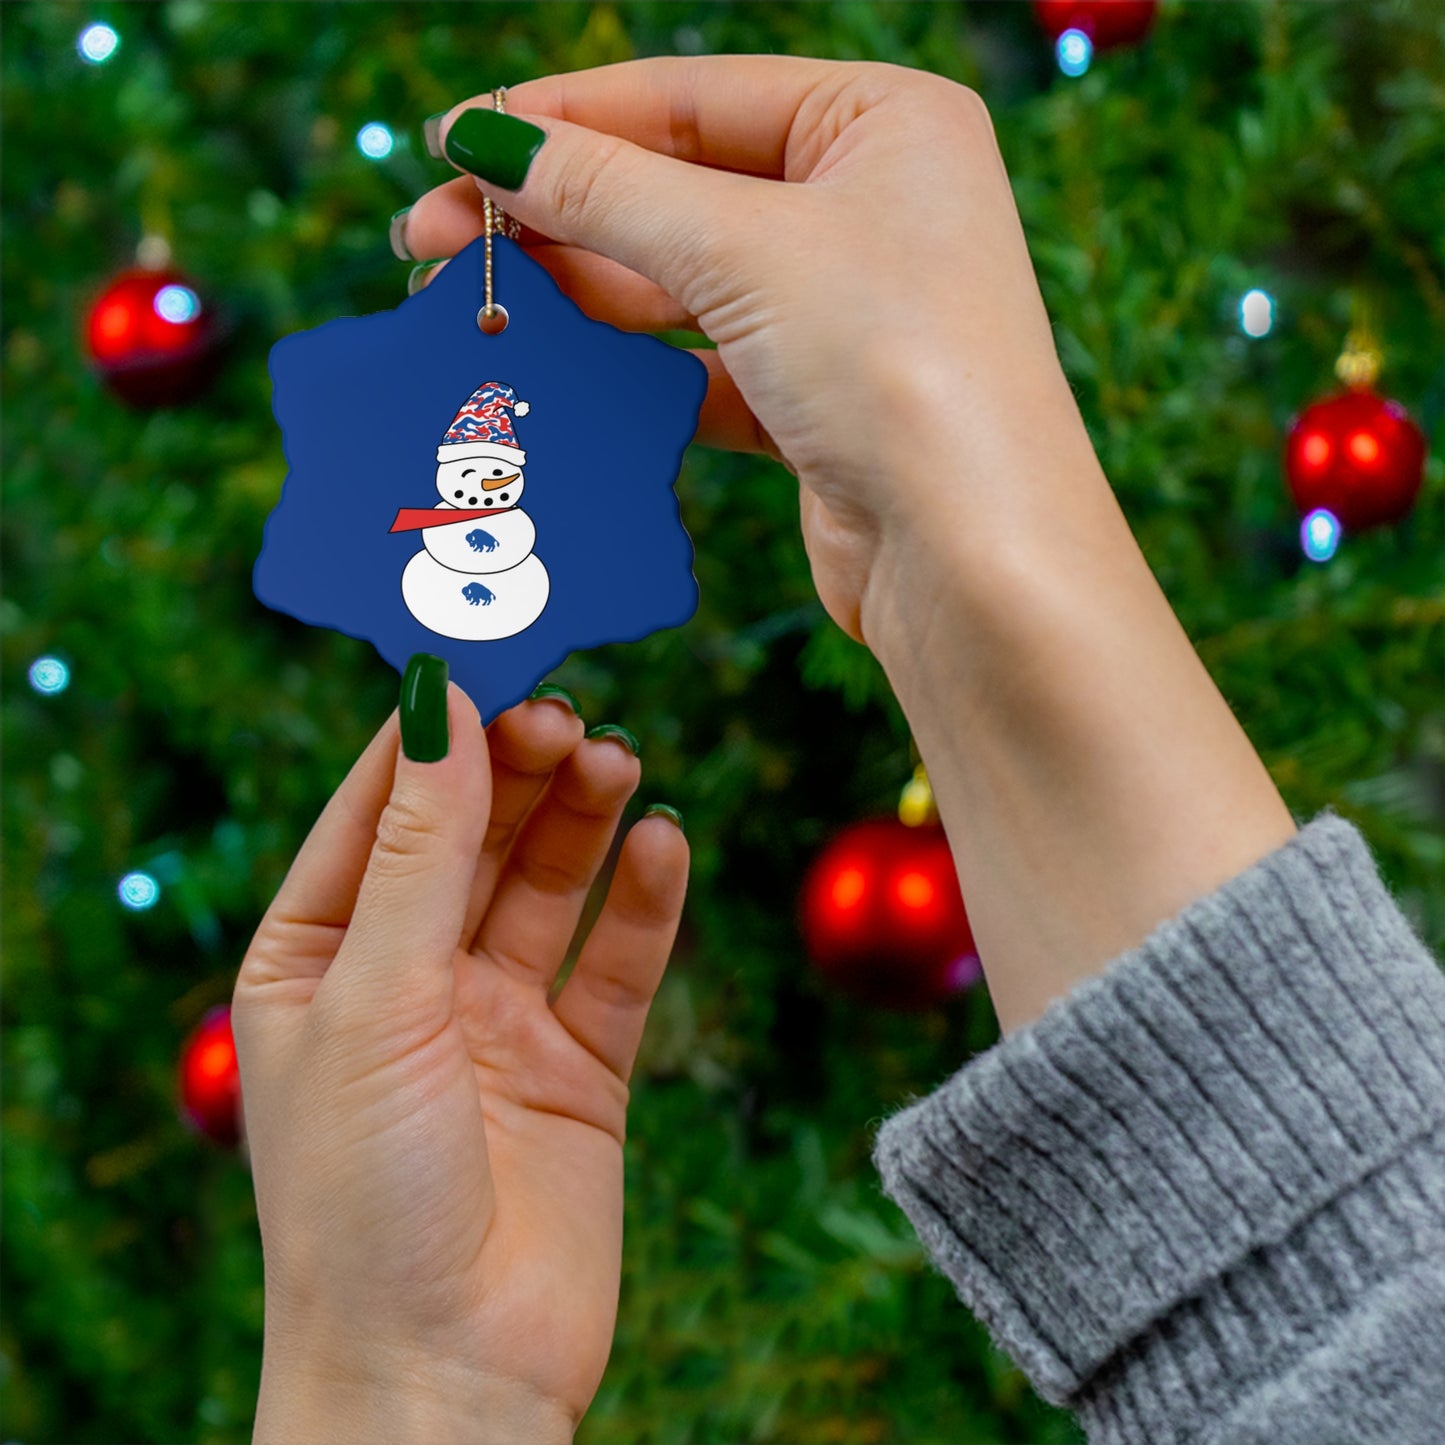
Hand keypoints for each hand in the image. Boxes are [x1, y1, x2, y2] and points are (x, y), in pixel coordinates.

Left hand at [232, 681, 686, 1440]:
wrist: (446, 1378)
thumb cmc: (364, 1198)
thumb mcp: (377, 999)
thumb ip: (420, 850)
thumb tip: (439, 703)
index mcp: (319, 960)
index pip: (377, 811)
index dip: (431, 734)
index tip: (486, 654)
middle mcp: (408, 980)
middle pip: (473, 837)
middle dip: (519, 770)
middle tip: (571, 712)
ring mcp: (497, 1022)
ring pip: (548, 886)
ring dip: (583, 820)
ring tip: (620, 760)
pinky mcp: (579, 1068)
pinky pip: (617, 962)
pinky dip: (643, 902)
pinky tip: (664, 844)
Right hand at [404, 60, 1294, 1035]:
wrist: (973, 560)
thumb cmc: (899, 368)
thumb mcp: (743, 251)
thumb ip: (607, 191)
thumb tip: (487, 140)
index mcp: (882, 122)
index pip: (689, 96)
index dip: (562, 118)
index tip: (451, 142)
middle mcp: (870, 205)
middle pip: (677, 187)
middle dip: (553, 211)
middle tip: (430, 238)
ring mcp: (844, 308)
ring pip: (681, 281)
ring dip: (577, 290)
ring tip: (470, 300)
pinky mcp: (816, 401)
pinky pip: (699, 363)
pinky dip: (629, 367)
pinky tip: (551, 363)